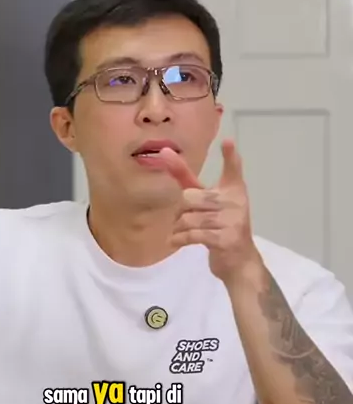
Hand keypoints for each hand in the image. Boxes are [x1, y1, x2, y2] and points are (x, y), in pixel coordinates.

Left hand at [159, 139, 263, 284]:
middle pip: (190, 197)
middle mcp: (235, 202)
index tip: (227, 142)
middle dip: (180, 211)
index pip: (232, 170)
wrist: (239, 262)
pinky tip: (176, 242)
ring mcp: (233, 221)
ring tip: (182, 234)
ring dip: (178, 229)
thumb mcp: (207, 201)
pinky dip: (179, 239)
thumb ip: (188, 180)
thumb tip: (165, 153)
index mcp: (233, 189)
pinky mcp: (226, 239)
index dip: (230, 156)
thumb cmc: (221, 227)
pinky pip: (193, 235)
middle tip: (183, 220)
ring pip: (188, 219)